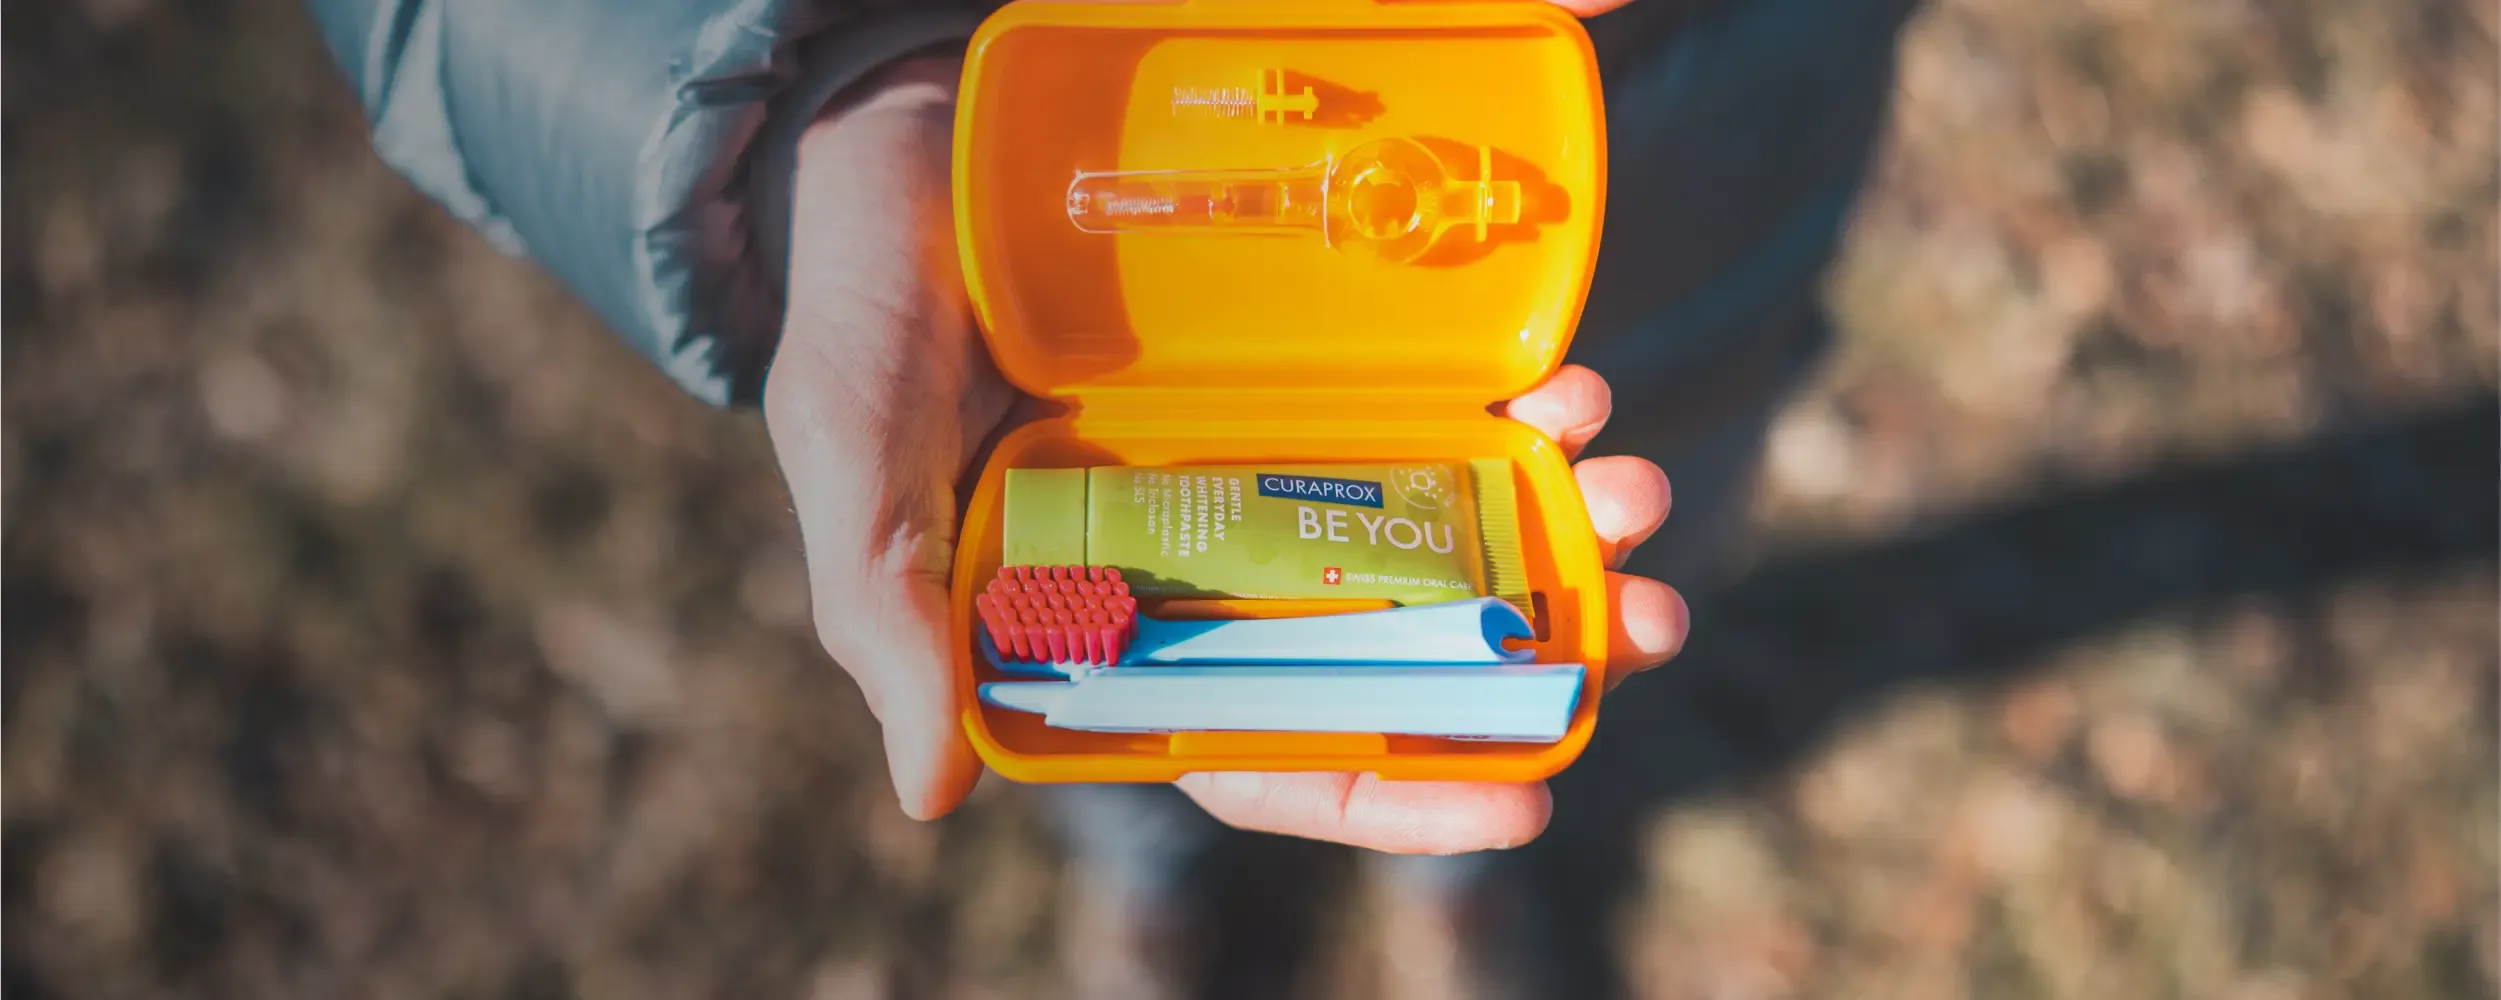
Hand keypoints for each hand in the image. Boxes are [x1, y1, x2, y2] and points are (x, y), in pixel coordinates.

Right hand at [766, 0, 1677, 844]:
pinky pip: (1429, 407)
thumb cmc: (858, 304)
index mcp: (1106, 627)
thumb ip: (888, 611)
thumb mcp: (854, 460)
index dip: (1392, 790)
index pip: (1265, 747)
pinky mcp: (1305, 364)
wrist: (898, 124)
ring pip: (1435, 532)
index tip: (1525, 798)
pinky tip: (1561, 386)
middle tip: (1643, 621)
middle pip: (1388, 651)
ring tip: (1632, 486)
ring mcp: (1267, 461)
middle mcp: (1206, 561)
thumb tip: (931, 798)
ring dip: (1554, 527)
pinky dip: (1512, 409)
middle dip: (1526, 655)